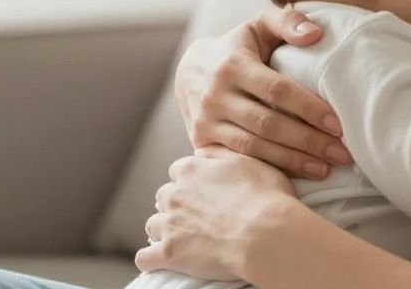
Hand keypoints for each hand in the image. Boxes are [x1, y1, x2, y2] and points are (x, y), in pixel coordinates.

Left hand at [135, 144, 295, 279]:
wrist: (266, 234)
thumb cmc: (266, 197)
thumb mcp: (250, 162)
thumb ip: (221, 154)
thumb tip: (202, 151)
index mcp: (192, 171)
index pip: (177, 171)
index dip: (190, 181)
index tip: (202, 192)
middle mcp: (175, 194)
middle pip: (163, 197)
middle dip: (175, 205)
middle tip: (196, 216)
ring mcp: (169, 224)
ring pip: (153, 225)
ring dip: (164, 231)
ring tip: (183, 239)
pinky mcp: (168, 253)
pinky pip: (144, 257)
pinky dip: (150, 259)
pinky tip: (161, 260)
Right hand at [174, 6, 352, 178]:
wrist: (189, 70)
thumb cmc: (239, 46)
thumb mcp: (259, 25)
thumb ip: (288, 22)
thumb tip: (316, 34)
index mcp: (233, 64)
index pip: (277, 89)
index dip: (309, 108)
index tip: (338, 124)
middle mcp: (215, 95)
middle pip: (268, 124)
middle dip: (308, 141)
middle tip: (342, 154)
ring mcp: (206, 122)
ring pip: (253, 148)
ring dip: (292, 161)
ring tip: (326, 169)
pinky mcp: (201, 143)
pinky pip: (237, 162)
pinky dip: (266, 171)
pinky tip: (293, 179)